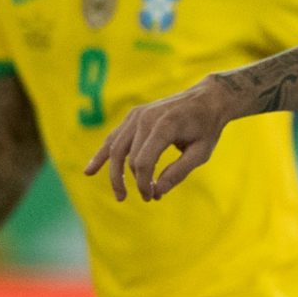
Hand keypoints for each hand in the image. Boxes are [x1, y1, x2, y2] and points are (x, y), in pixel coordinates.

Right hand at [85, 80, 233, 200]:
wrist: (207, 98)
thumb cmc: (207, 128)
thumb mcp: (201, 153)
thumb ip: (178, 172)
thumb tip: (157, 192)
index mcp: (164, 126)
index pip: (143, 162)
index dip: (144, 183)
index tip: (153, 196)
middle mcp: (146, 118)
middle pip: (129, 157)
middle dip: (135, 181)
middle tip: (148, 198)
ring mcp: (137, 115)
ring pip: (116, 148)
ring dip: (115, 173)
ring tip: (120, 195)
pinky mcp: (134, 115)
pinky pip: (114, 137)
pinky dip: (102, 155)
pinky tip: (89, 171)